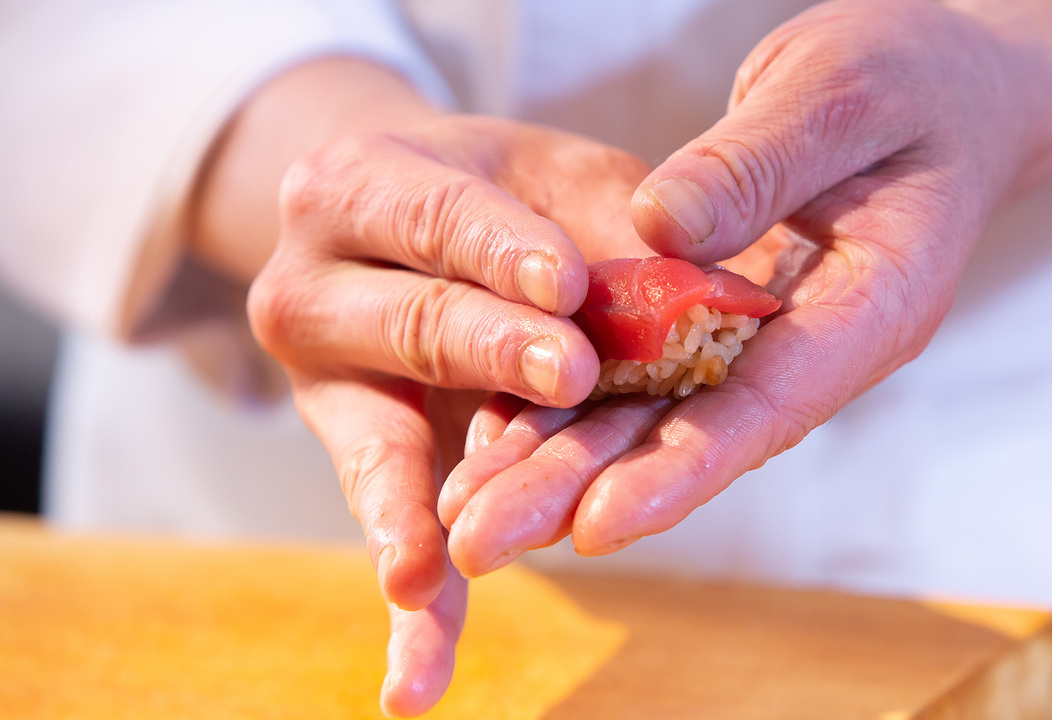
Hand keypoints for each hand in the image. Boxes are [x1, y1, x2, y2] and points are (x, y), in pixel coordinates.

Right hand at [192, 59, 653, 715]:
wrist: (400, 222)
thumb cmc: (502, 197)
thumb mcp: (553, 178)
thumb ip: (614, 230)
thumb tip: (721, 293)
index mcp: (358, 186)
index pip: (436, 214)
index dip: (500, 249)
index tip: (569, 281)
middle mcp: (313, 286)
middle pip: (416, 326)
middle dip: (493, 352)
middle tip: (570, 373)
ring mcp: (326, 384)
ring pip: (384, 448)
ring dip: (432, 504)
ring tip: (450, 560)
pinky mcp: (357, 460)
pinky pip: (384, 539)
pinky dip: (411, 611)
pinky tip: (415, 685)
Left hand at [438, 0, 1036, 574]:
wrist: (946, 87)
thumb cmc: (913, 78)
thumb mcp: (839, 94)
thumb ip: (756, 161)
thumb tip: (657, 229)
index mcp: (874, 304)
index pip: (773, 402)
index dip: (685, 467)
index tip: (598, 524)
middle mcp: (816, 344)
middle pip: (695, 434)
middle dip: (586, 491)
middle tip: (482, 544)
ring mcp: (766, 338)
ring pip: (657, 416)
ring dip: (562, 468)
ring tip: (469, 519)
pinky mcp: (722, 317)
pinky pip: (643, 369)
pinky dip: (572, 404)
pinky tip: (498, 442)